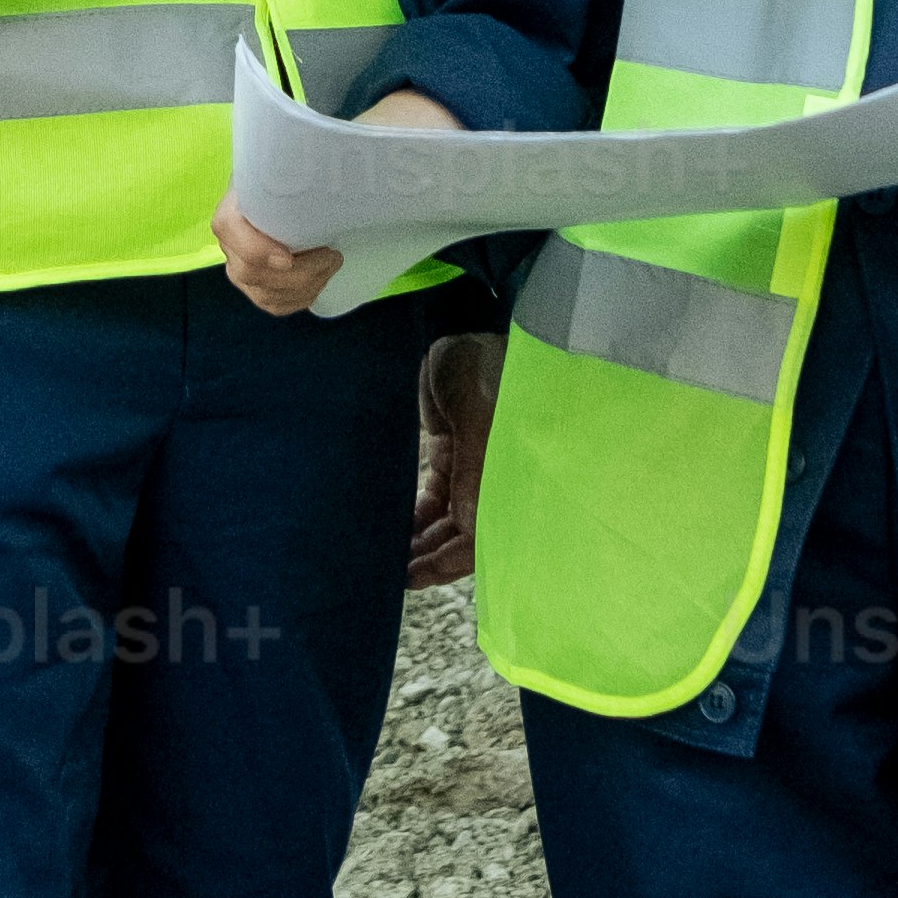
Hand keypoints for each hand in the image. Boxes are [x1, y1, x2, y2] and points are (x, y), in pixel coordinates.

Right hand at [214, 85, 458, 316]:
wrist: (305, 191)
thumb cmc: (305, 173)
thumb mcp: (303, 161)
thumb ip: (309, 159)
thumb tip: (345, 149)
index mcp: (235, 199)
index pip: (226, 227)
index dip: (254, 248)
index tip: (288, 257)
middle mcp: (231, 237)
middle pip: (248, 271)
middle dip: (298, 272)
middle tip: (332, 254)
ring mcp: (240, 265)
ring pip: (264, 293)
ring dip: (305, 285)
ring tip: (332, 262)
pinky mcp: (258, 287)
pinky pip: (275, 305)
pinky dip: (302, 297)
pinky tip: (322, 278)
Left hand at [409, 325, 499, 586]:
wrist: (463, 322)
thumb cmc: (483, 365)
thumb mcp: (477, 413)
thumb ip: (472, 471)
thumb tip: (466, 527)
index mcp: (510, 469)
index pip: (485, 532)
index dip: (452, 560)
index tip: (414, 576)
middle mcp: (494, 474)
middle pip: (466, 532)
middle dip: (433, 556)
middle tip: (392, 573)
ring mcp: (472, 463)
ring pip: (448, 517)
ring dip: (423, 538)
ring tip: (388, 556)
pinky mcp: (452, 450)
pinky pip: (437, 494)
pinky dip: (419, 514)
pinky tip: (397, 529)